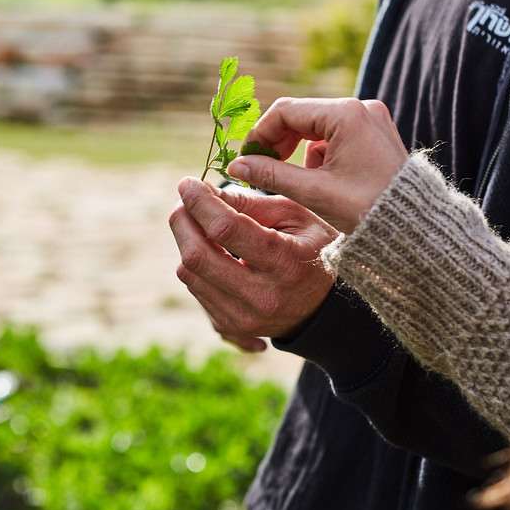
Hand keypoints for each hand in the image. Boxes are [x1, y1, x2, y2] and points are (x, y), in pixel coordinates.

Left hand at [169, 178, 337, 351]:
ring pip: (189, 274)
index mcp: (285, 263)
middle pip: (197, 256)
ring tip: (195, 220)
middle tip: (184, 200)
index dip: (199, 202)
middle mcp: (263, 296)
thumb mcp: (295, 215)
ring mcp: (245, 317)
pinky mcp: (231, 326)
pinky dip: (194, 262)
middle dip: (182, 220)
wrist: (327, 305)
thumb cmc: (312, 248)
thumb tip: (203, 192)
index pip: (226, 229)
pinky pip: (195, 288)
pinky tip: (208, 247)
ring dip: (184, 240)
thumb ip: (250, 202)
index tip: (188, 184)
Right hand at [228, 97, 407, 233]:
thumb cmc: (367, 210)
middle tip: (262, 171)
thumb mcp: (313, 192)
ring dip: (299, 152)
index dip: (260, 135)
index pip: (285, 111)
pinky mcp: (375, 133)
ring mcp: (370, 118)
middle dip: (278, 143)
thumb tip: (235, 166)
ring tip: (300, 182)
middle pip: (300, 116)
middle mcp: (360, 108)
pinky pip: (335, 135)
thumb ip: (271, 175)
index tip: (246, 160)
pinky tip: (323, 180)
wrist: (417, 228)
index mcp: (345, 114)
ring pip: (315, 127)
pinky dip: (320, 155)